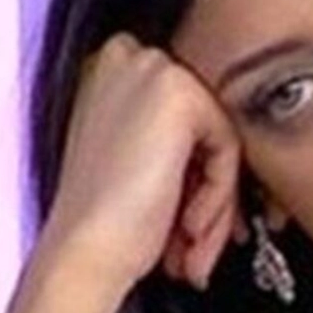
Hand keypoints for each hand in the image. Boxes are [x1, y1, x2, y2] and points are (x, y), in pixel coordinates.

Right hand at [35, 34, 243, 291]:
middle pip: (205, 127)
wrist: (84, 254)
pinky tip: (188, 228)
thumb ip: (175, 136)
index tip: (187, 223)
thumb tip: (222, 146)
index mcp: (111, 70)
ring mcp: (151, 69)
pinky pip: (228, 147)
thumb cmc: (105, 223)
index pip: (185, 118)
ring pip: (220, 139)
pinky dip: (218, 196)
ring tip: (191, 246)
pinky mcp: (178, 92)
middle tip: (194, 241)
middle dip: (207, 193)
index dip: (192, 177)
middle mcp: (126, 58)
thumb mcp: (141, 162)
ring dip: (214, 204)